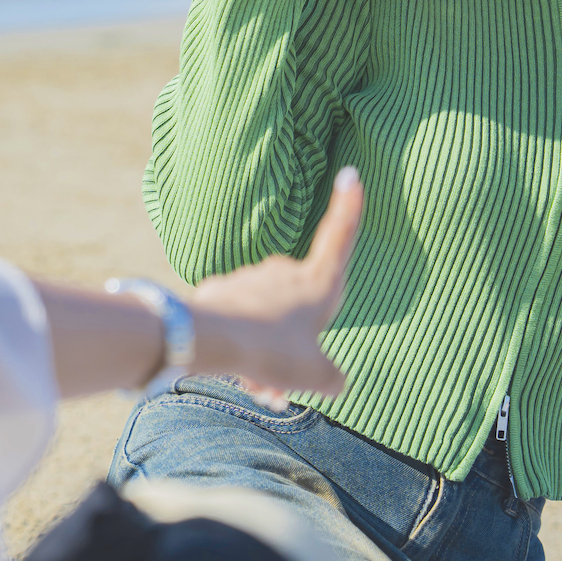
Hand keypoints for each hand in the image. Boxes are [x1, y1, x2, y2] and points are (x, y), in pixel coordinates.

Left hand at [189, 166, 361, 397]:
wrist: (210, 340)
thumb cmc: (273, 352)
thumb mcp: (316, 375)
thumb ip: (332, 377)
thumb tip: (333, 379)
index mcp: (316, 283)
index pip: (339, 239)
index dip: (349, 209)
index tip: (350, 173)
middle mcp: (283, 272)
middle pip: (299, 308)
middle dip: (296, 342)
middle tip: (285, 383)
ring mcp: (250, 278)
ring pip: (267, 319)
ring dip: (267, 352)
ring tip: (259, 387)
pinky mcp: (221, 290)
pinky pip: (239, 322)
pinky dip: (242, 347)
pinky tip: (236, 371)